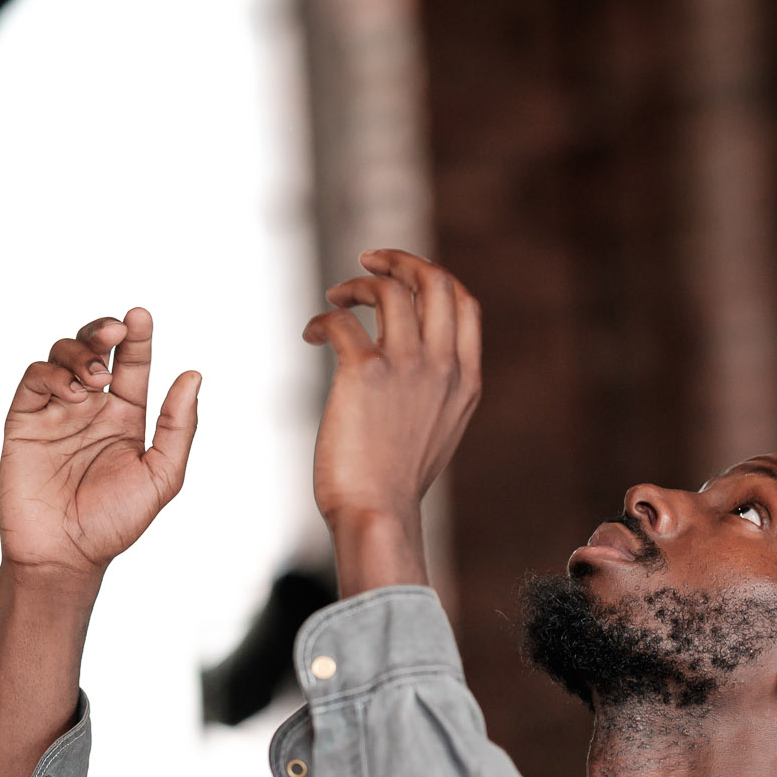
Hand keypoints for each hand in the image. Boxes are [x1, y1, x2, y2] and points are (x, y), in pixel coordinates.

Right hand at [0, 310, 199, 591]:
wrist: (64, 555)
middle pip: (94, 348)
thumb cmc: (114, 523)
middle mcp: (90, 409)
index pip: (131, 364)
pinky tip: (73, 392)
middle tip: (115, 333)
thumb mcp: (161, 477)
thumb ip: (177, 428)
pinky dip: (53, 374)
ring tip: (94, 380)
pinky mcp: (24, 420)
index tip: (141, 317)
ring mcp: (56, 412)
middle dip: (103, 331)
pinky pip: (35, 379)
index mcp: (125, 418)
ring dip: (80, 353)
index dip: (137, 337)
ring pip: (62, 355)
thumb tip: (193, 376)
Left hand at [302, 249, 480, 528]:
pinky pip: (341, 322)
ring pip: (389, 290)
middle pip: (434, 281)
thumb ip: (434, 392)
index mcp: (465, 382)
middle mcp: (442, 367)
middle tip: (368, 261)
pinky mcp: (364, 374)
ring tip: (335, 299)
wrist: (377, 515)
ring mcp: (406, 368)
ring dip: (357, 284)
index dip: (434, 278)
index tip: (405, 276)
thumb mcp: (436, 434)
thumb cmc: (396, 485)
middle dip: (400, 260)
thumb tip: (410, 363)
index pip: (464, 304)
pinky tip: (311, 335)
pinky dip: (322, 319)